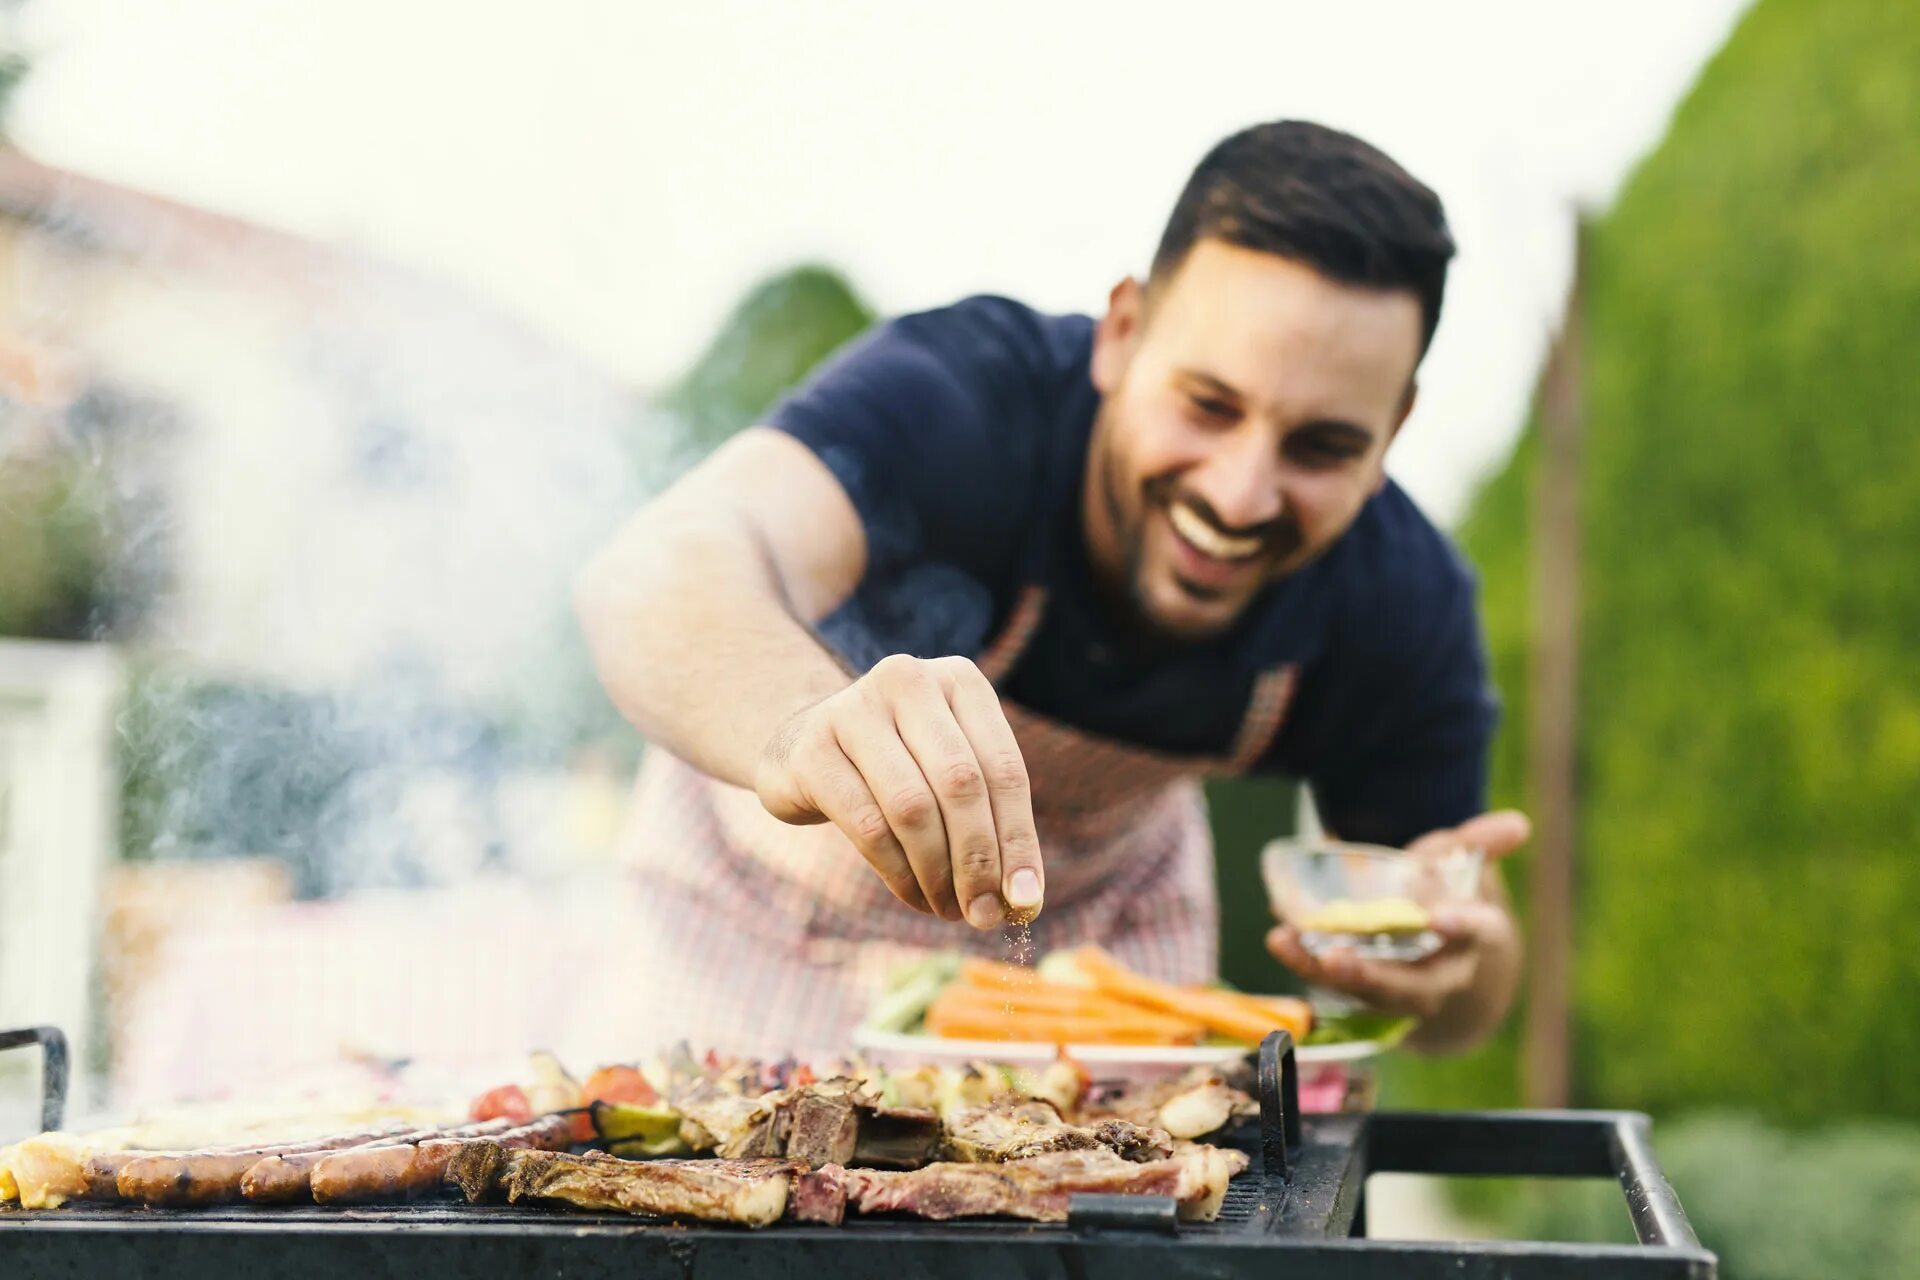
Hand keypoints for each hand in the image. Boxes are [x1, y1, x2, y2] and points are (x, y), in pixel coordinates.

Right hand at [755, 654, 1043, 928]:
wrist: (802, 746)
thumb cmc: (898, 766)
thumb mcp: (950, 774)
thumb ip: (991, 823)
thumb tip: (1023, 900)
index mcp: (960, 680)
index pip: (1004, 768)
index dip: (1019, 840)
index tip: (1026, 900)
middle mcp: (908, 680)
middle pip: (961, 785)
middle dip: (978, 861)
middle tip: (984, 915)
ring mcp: (854, 709)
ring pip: (913, 808)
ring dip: (937, 873)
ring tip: (948, 909)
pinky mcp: (812, 750)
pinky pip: (868, 825)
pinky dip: (898, 873)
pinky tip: (913, 895)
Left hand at [1265, 810, 1529, 1022]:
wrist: (1446, 960)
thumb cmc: (1453, 902)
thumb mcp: (1466, 869)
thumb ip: (1480, 844)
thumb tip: (1517, 823)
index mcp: (1475, 939)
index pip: (1476, 933)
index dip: (1461, 925)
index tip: (1440, 916)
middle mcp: (1440, 974)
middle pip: (1411, 986)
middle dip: (1375, 976)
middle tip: (1338, 958)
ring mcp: (1401, 990)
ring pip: (1365, 992)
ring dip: (1322, 971)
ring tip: (1285, 942)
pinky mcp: (1365, 991)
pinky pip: (1335, 983)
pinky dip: (1306, 961)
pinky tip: (1279, 938)